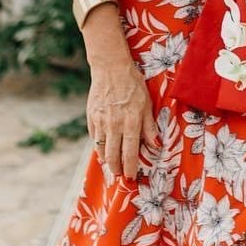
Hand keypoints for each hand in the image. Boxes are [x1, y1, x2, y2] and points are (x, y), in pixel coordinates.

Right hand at [86, 56, 156, 179]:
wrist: (110, 68)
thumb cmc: (133, 85)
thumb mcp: (147, 104)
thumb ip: (149, 127)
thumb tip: (155, 145)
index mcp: (130, 122)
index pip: (130, 152)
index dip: (130, 167)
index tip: (130, 176)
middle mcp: (114, 125)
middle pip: (113, 155)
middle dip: (117, 169)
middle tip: (120, 175)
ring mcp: (100, 121)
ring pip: (101, 149)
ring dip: (106, 160)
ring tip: (112, 165)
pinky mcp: (91, 117)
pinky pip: (94, 137)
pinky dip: (98, 146)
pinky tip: (103, 149)